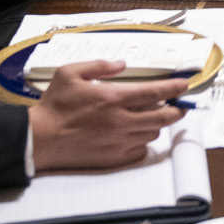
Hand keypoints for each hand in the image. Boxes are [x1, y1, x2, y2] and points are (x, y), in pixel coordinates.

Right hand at [29, 60, 186, 171]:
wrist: (39, 139)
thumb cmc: (54, 106)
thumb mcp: (70, 73)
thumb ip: (99, 65)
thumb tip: (122, 64)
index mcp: (112, 98)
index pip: (155, 91)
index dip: (174, 88)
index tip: (184, 86)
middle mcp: (120, 121)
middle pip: (163, 117)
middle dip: (177, 111)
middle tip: (180, 106)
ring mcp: (118, 142)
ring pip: (152, 133)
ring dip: (157, 125)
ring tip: (152, 118)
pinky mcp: (113, 159)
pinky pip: (140, 151)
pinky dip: (143, 142)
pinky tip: (136, 135)